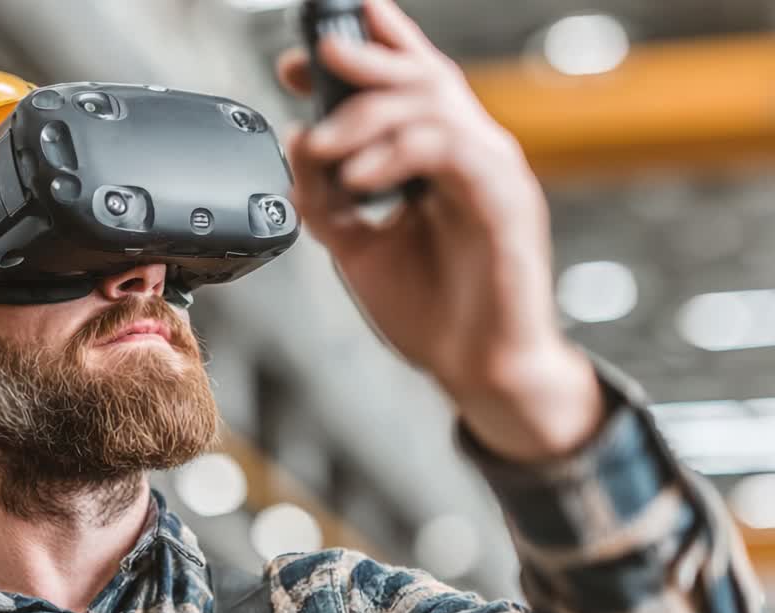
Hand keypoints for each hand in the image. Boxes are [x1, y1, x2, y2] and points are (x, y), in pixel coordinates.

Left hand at [277, 0, 603, 461]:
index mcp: (437, 157)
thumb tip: (296, 146)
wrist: (477, 370)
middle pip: (422, 74)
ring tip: (321, 143)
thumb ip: (327, 199)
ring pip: (432, 104)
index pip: (406, 83)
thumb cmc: (433, 308)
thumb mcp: (358, 246)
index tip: (297, 60)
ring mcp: (491, 171)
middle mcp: (469, 152)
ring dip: (365, 116)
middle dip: (363, 56)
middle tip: (314, 56)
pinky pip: (450, 151)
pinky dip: (396, 154)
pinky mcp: (507, 199)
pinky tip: (358, 176)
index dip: (360, 53)